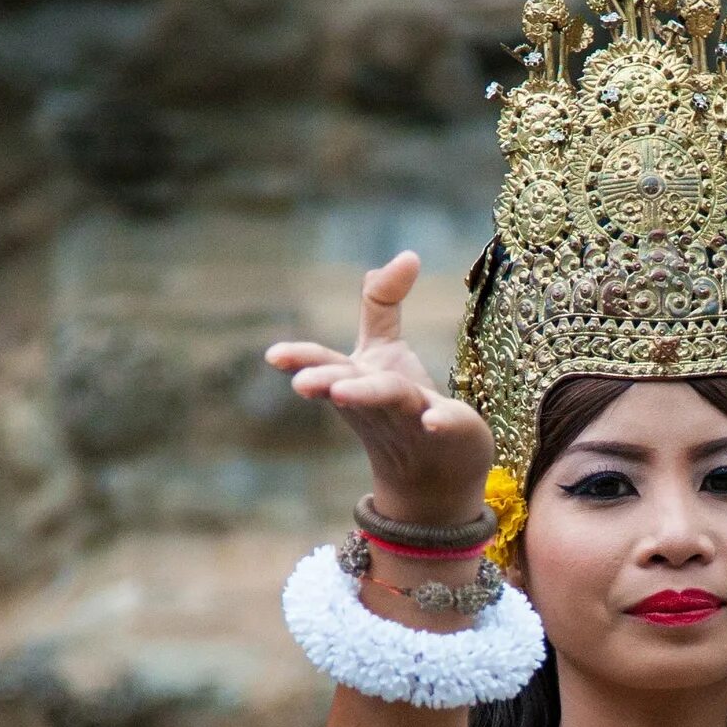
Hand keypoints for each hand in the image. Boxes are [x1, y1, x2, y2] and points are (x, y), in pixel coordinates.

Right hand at [265, 252, 496, 528]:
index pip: (326, 366)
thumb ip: (382, 301)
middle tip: (301, 383)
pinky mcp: (451, 430)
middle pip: (347, 386)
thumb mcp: (386, 349)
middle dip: (324, 381)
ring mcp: (411, 417)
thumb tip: (406, 254)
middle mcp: (376, 401)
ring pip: (387, 401)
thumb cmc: (401, 405)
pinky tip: (434, 421)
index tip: (274, 355)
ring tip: (341, 394)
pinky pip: (443, 425)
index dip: (302, 358)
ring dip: (365, 395)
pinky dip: (438, 422)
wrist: (435, 472)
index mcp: (356, 379)